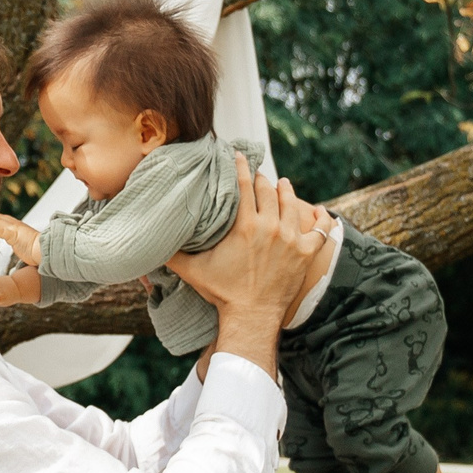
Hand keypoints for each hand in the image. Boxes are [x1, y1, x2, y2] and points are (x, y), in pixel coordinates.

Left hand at [0, 212, 43, 266]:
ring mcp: (15, 229)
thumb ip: (17, 241)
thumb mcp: (24, 244)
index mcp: (17, 227)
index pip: (2, 220)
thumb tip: (15, 244)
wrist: (46, 251)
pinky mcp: (15, 235)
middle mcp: (15, 225)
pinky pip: (1, 231)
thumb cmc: (37, 250)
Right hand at [168, 151, 329, 377]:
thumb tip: (150, 241)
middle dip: (262, 179)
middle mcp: (270, 227)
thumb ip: (171, 253)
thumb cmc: (222, 293)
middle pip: (268, 190)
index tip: (239, 155)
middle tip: (258, 174)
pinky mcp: (306, 253)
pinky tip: (319, 211)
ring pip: (291, 204)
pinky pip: (320, 230)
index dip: (241, 166)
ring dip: (286, 190)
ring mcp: (291, 239)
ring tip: (283, 183)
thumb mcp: (192, 270)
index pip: (244, 185)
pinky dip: (321, 219)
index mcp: (244, 225)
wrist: (252, 316)